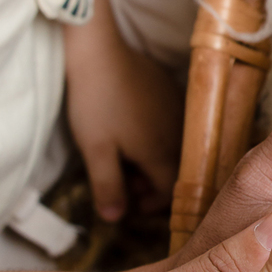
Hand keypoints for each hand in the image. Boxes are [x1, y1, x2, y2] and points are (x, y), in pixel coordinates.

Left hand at [63, 0, 181, 219]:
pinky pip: (169, 124)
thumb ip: (108, 187)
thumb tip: (115, 219)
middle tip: (120, 178)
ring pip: (171, 147)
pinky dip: (154, 134)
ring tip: (123, 152)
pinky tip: (131, 126)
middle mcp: (177, 134)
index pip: (168, 192)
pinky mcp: (170, 92)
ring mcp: (176, 110)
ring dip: (151, 158)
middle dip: (148, 182)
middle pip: (172, 170)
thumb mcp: (95, 151)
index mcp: (160, 153)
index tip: (127, 201)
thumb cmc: (96, 103)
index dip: (149, 204)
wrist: (99, 52)